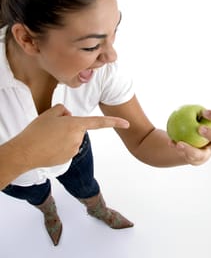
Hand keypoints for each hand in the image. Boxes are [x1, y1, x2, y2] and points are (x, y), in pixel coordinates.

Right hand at [14, 104, 129, 168]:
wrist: (25, 152)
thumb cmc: (37, 131)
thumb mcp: (50, 113)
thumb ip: (64, 110)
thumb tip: (70, 116)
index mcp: (76, 124)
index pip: (100, 122)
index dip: (115, 122)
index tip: (127, 124)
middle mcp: (78, 138)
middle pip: (78, 128)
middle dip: (69, 126)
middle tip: (52, 128)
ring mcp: (74, 150)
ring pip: (72, 138)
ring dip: (63, 136)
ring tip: (48, 137)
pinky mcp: (68, 159)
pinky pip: (67, 148)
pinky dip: (60, 146)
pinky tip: (49, 146)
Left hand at [168, 109, 210, 164]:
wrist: (187, 140)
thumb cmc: (190, 123)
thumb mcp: (190, 116)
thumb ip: (188, 113)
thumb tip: (179, 109)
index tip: (203, 112)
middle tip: (200, 129)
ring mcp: (207, 153)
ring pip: (201, 155)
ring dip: (190, 149)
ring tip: (179, 144)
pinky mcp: (197, 160)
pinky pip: (187, 156)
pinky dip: (178, 149)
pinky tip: (171, 143)